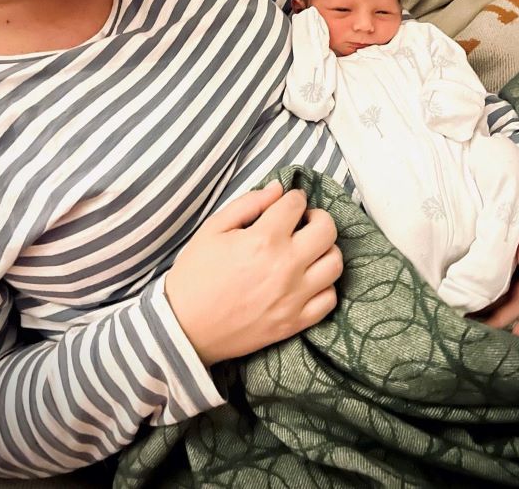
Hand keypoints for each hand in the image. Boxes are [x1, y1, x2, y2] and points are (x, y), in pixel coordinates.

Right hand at [164, 181, 342, 365]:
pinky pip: (329, 298)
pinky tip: (307, 279)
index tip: (286, 204)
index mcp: (263, 239)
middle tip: (303, 222)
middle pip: (327, 230)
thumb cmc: (194, 275)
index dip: (292, 198)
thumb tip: (278, 189)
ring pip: (335, 263)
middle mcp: (286, 266)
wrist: (183, 328)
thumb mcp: (212, 229)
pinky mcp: (295, 322)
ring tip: (308, 249)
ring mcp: (294, 296)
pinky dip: (324, 285)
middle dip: (317, 217)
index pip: (296, 204)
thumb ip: (248, 204)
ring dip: (325, 249)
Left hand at [480, 153, 518, 337]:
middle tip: (481, 337)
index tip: (518, 336)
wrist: (505, 150)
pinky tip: (466, 297)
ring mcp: (517, 251)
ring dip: (495, 309)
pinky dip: (484, 289)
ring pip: (510, 290)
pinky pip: (495, 274)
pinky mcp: (499, 244)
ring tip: (469, 324)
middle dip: (509, 320)